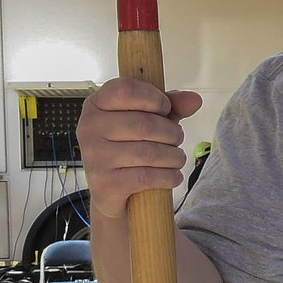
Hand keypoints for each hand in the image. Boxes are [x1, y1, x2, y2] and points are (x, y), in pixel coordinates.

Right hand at [78, 78, 201, 220]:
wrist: (112, 192)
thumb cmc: (130, 148)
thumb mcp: (150, 121)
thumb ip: (172, 107)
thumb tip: (194, 100)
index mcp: (96, 104)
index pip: (126, 90)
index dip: (155, 98)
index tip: (166, 109)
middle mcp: (89, 127)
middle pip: (145, 124)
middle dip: (172, 133)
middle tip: (176, 140)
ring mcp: (94, 156)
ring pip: (150, 152)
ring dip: (174, 157)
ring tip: (176, 159)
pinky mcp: (104, 182)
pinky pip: (147, 176)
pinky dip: (169, 176)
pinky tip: (172, 176)